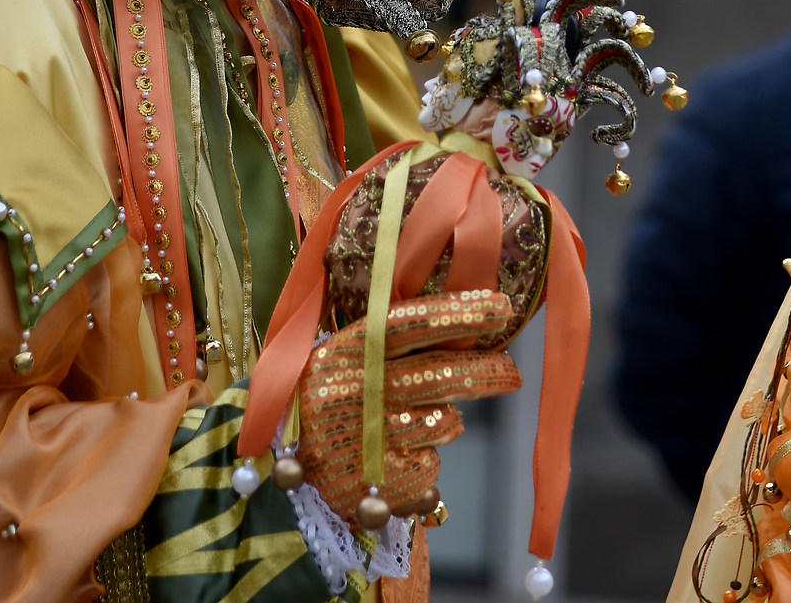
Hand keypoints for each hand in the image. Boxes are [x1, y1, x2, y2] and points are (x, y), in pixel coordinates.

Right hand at [296, 288, 521, 522]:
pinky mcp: (375, 485)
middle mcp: (356, 392)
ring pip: (444, 422)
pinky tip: (398, 454)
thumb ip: (394, 342)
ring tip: (420, 418)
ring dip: (445, 420)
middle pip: (439, 374)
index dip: (459, 313)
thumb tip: (470, 325)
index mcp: (347, 351)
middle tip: (513, 372)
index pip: (410, 324)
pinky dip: (425, 459)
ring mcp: (365, 440)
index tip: (501, 306)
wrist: (277, 454)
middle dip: (488, 371)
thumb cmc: (332, 393)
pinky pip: (430, 465)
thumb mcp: (347, 356)